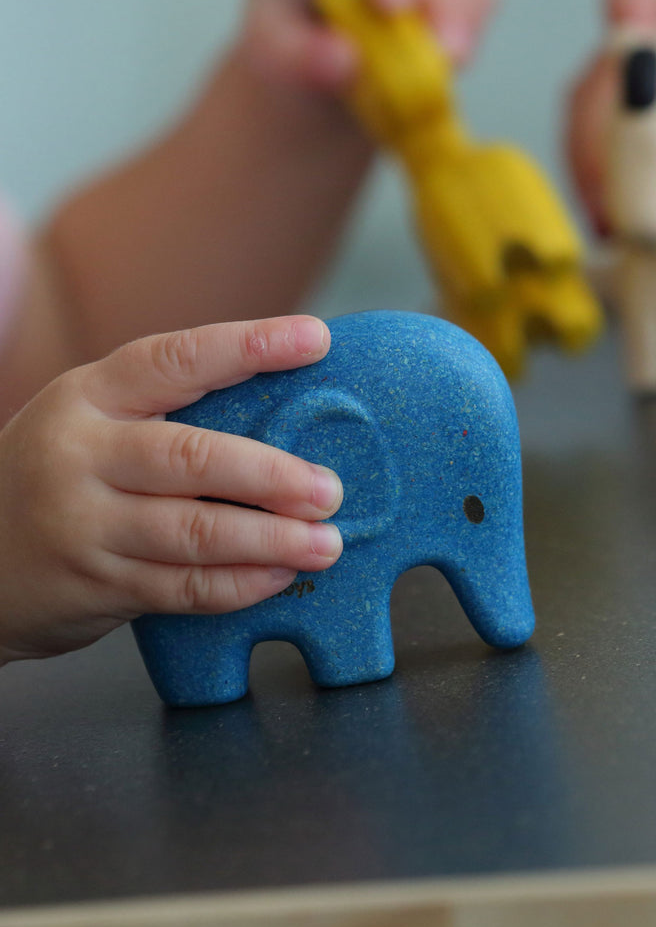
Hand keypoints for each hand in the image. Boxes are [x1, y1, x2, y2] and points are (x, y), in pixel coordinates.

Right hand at [0, 316, 343, 663]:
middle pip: (191, 458)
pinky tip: (278, 577)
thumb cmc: (55, 477)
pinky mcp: (95, 585)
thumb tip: (287, 420)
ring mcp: (84, 524)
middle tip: (328, 489)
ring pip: (193, 532)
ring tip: (324, 543)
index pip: (177, 359)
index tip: (314, 339)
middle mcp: (83, 455)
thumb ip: (168, 417)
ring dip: (269, 540)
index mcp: (90, 396)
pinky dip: (238, 584)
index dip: (250, 346)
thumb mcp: (92, 425)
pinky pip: (182, 587)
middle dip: (271, 475)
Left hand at [241, 0, 498, 90]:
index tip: (394, 5)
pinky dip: (478, 16)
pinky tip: (458, 54)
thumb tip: (343, 63)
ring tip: (454, 63)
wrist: (323, 45)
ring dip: (468, 7)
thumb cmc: (294, 40)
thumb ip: (297, 59)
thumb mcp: (274, 56)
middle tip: (445, 56)